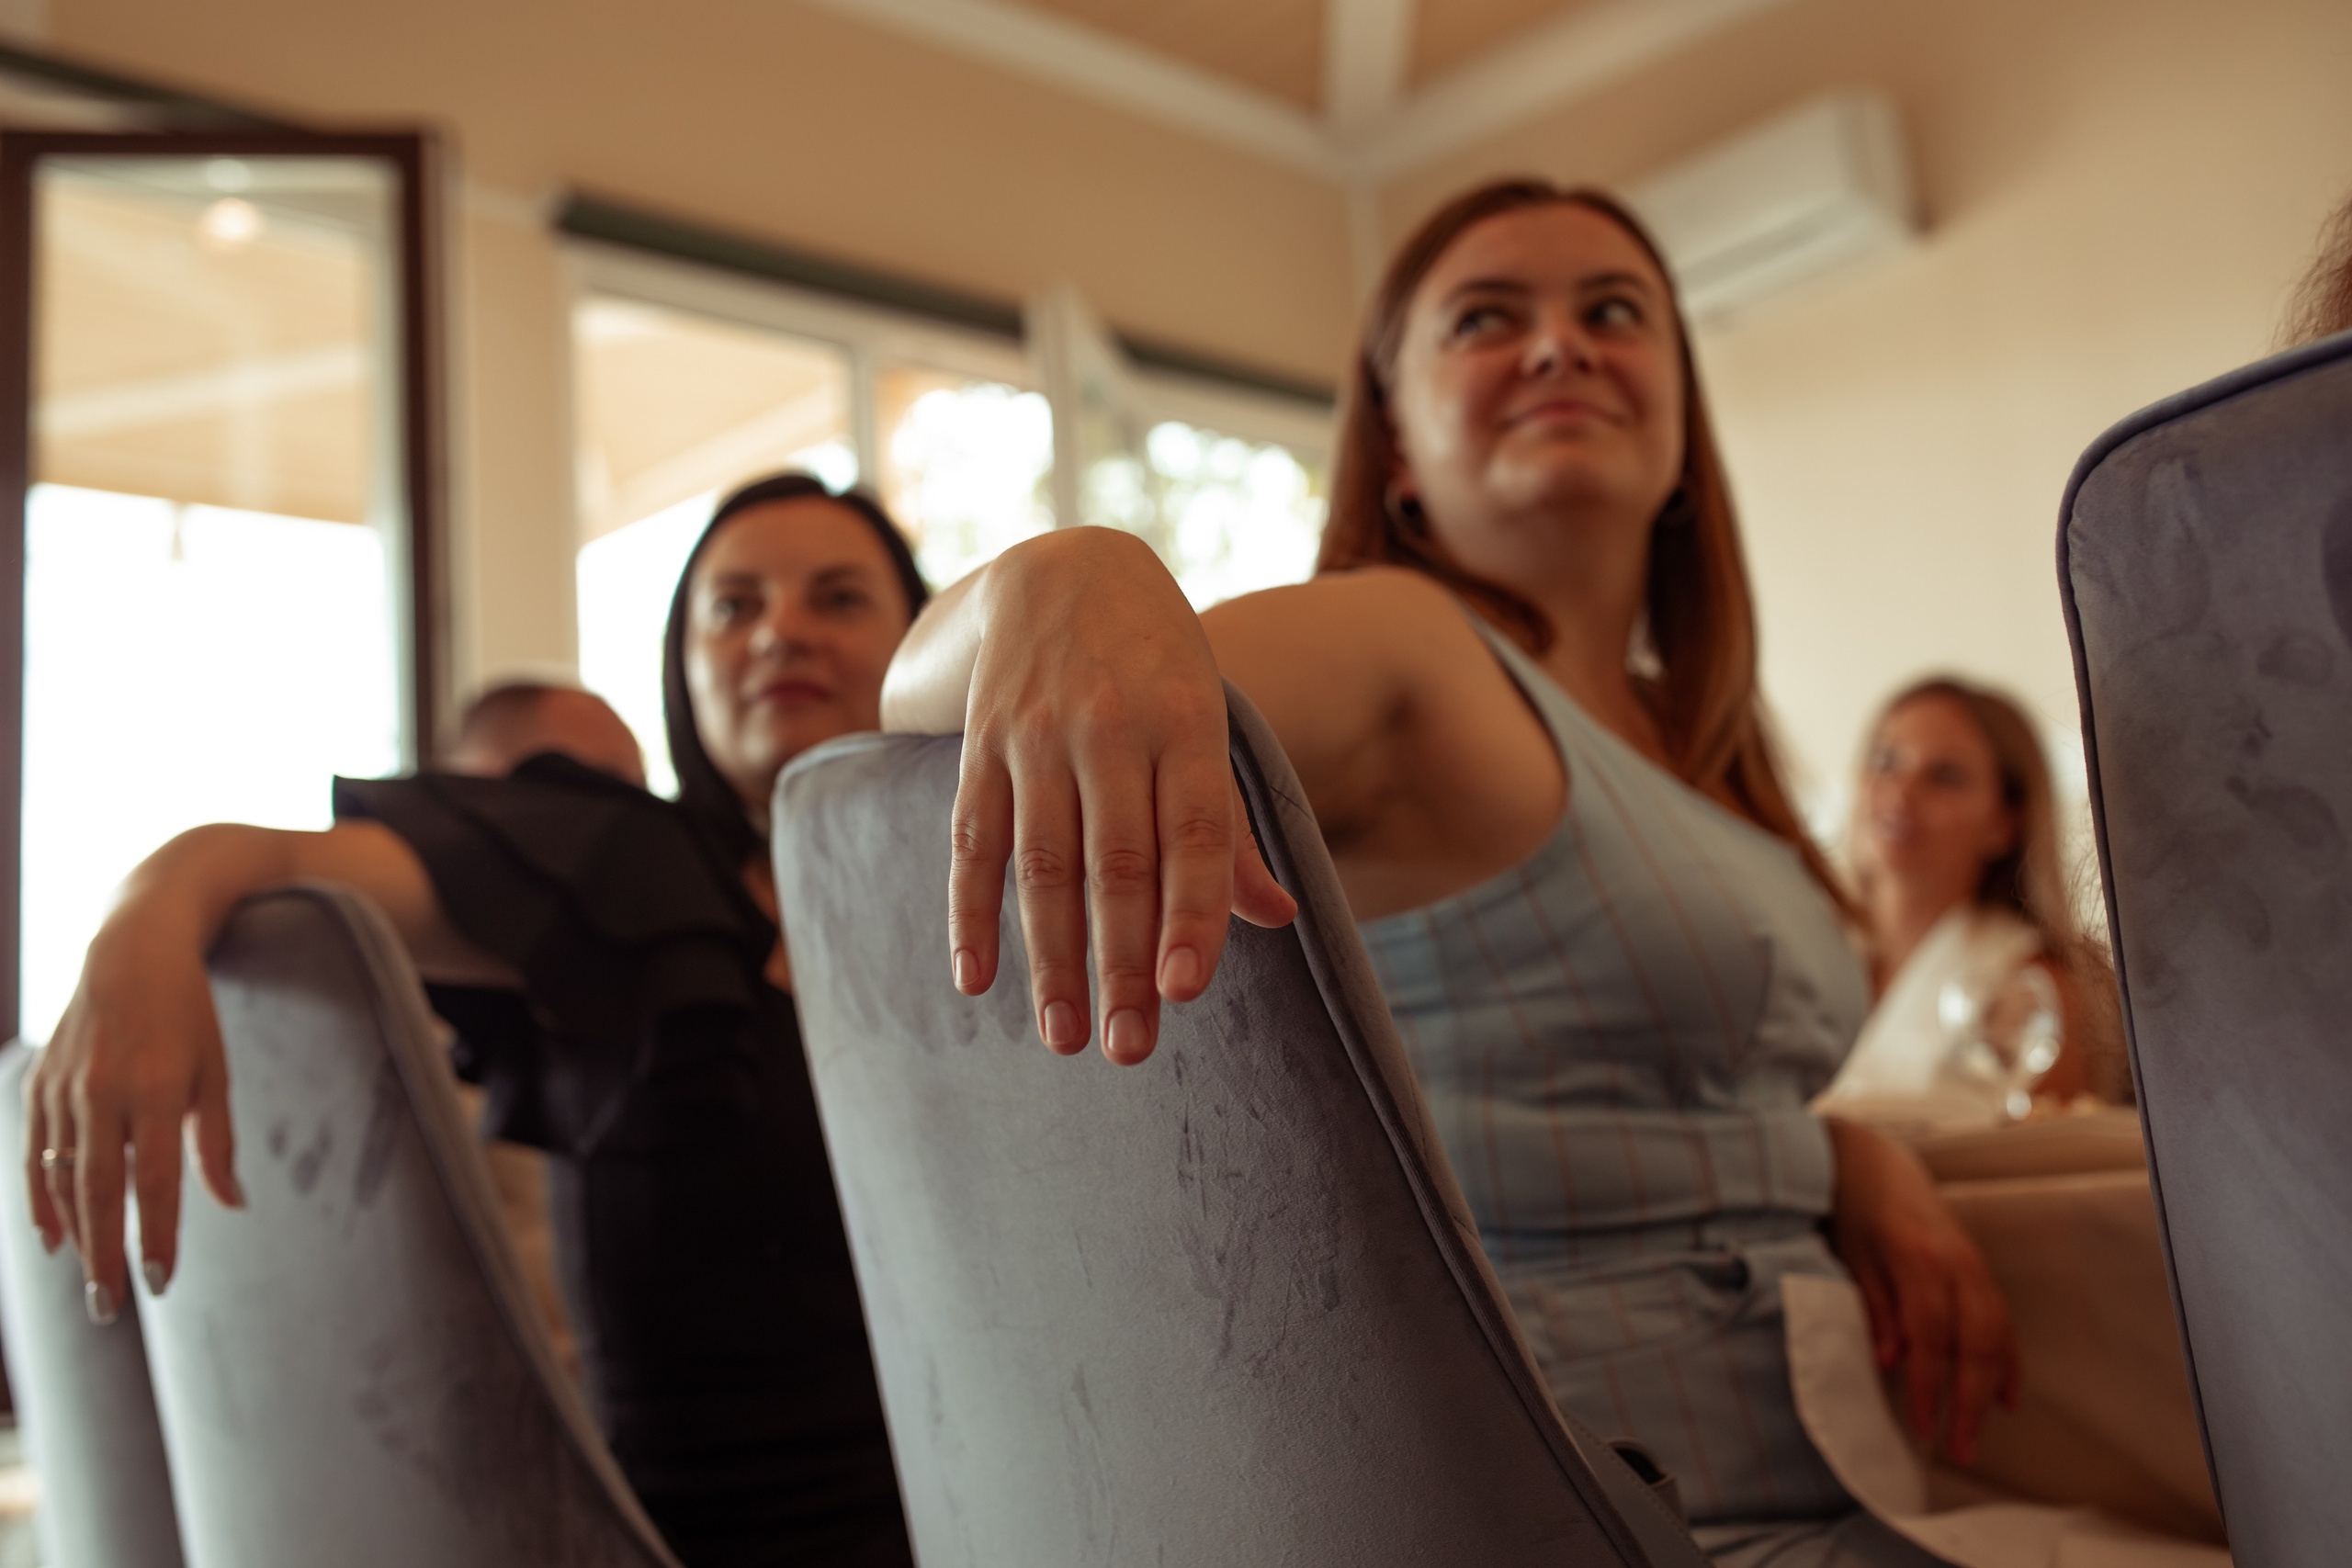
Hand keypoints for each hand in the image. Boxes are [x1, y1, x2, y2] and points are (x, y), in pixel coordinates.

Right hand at [25, 902, 242, 1320]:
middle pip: (99, 1190)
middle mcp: (102, 1092)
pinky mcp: (37, 1085)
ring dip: (75, 1235)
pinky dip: (40, 1198)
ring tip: (90, 1283)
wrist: (130, 950)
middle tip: (111, 1308)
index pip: (153, 1180)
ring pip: (61, 1178)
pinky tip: (53, 1237)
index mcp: (156, 1088)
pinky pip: (33, 1154)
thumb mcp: (214, 1071)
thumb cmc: (187, 1015)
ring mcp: (63, 1089)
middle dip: (105, 1253)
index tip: (160, 1282)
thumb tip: (233, 1204)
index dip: (154, 1235)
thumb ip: (217, 1141)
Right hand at [944, 529, 1295, 1063]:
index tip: (1185, 993)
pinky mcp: (980, 744)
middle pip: (1116, 865)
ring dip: (1050, 959)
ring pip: (1044, 864)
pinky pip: (973, 840)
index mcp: (1186, 722)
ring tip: (1062, 1037)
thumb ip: (1229, 824)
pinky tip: (976, 979)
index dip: (1190, 916)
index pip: (1193, 835)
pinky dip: (971, 913)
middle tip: (1127, 1050)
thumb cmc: (1157, 665)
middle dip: (1120, 965)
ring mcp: (1037, 735)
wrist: (1063, 567)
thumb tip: (1274, 919)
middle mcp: (1109, 728)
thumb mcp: (1209, 721)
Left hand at [1823, 1116, 2017, 1465]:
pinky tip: (2005, 1396)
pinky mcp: (1981, 1269)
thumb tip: (1890, 1362)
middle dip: (1968, 1400)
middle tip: (1958, 1448)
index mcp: (1917, 1256)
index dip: (1928, 1383)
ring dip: (1991, 1388)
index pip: (1930, 1333)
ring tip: (1978, 1432)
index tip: (1922, 1426)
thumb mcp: (1849, 1253)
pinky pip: (2004, 1320)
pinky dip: (2009, 1360)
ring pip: (1997, 1334)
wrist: (1874, 1160)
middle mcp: (1956, 1262)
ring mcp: (1975, 1264)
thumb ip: (1874, 1306)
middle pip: (1975, 1342)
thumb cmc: (1851, 1208)